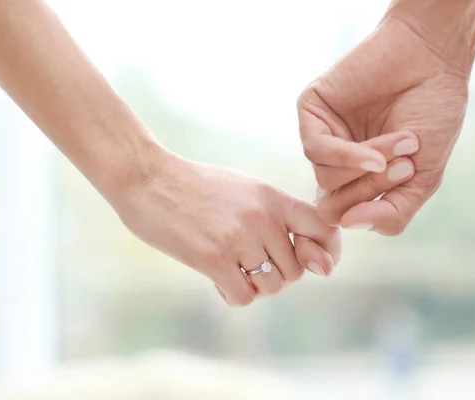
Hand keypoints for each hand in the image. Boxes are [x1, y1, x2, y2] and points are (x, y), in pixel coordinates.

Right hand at [111, 144, 340, 306]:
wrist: (148, 178)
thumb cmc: (197, 187)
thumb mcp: (244, 189)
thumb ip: (274, 215)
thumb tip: (307, 256)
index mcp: (272, 197)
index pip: (323, 227)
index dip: (327, 251)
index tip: (314, 263)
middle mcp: (262, 217)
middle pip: (296, 269)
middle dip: (278, 277)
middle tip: (253, 269)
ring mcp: (238, 237)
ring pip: (273, 285)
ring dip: (257, 288)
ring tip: (235, 274)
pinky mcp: (212, 257)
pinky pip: (245, 296)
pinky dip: (233, 296)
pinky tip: (219, 283)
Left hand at [299, 2, 474, 234]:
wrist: (433, 61)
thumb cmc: (432, 115)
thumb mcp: (423, 178)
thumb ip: (393, 214)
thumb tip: (349, 225)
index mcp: (355, 178)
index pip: (344, 216)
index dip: (372, 211)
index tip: (407, 178)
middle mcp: (334, 160)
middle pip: (332, 204)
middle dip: (370, 191)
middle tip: (404, 166)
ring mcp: (322, 135)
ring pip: (327, 179)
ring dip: (369, 168)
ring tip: (403, 142)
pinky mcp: (312, 111)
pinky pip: (316, 150)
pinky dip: (348, 156)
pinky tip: (373, 152)